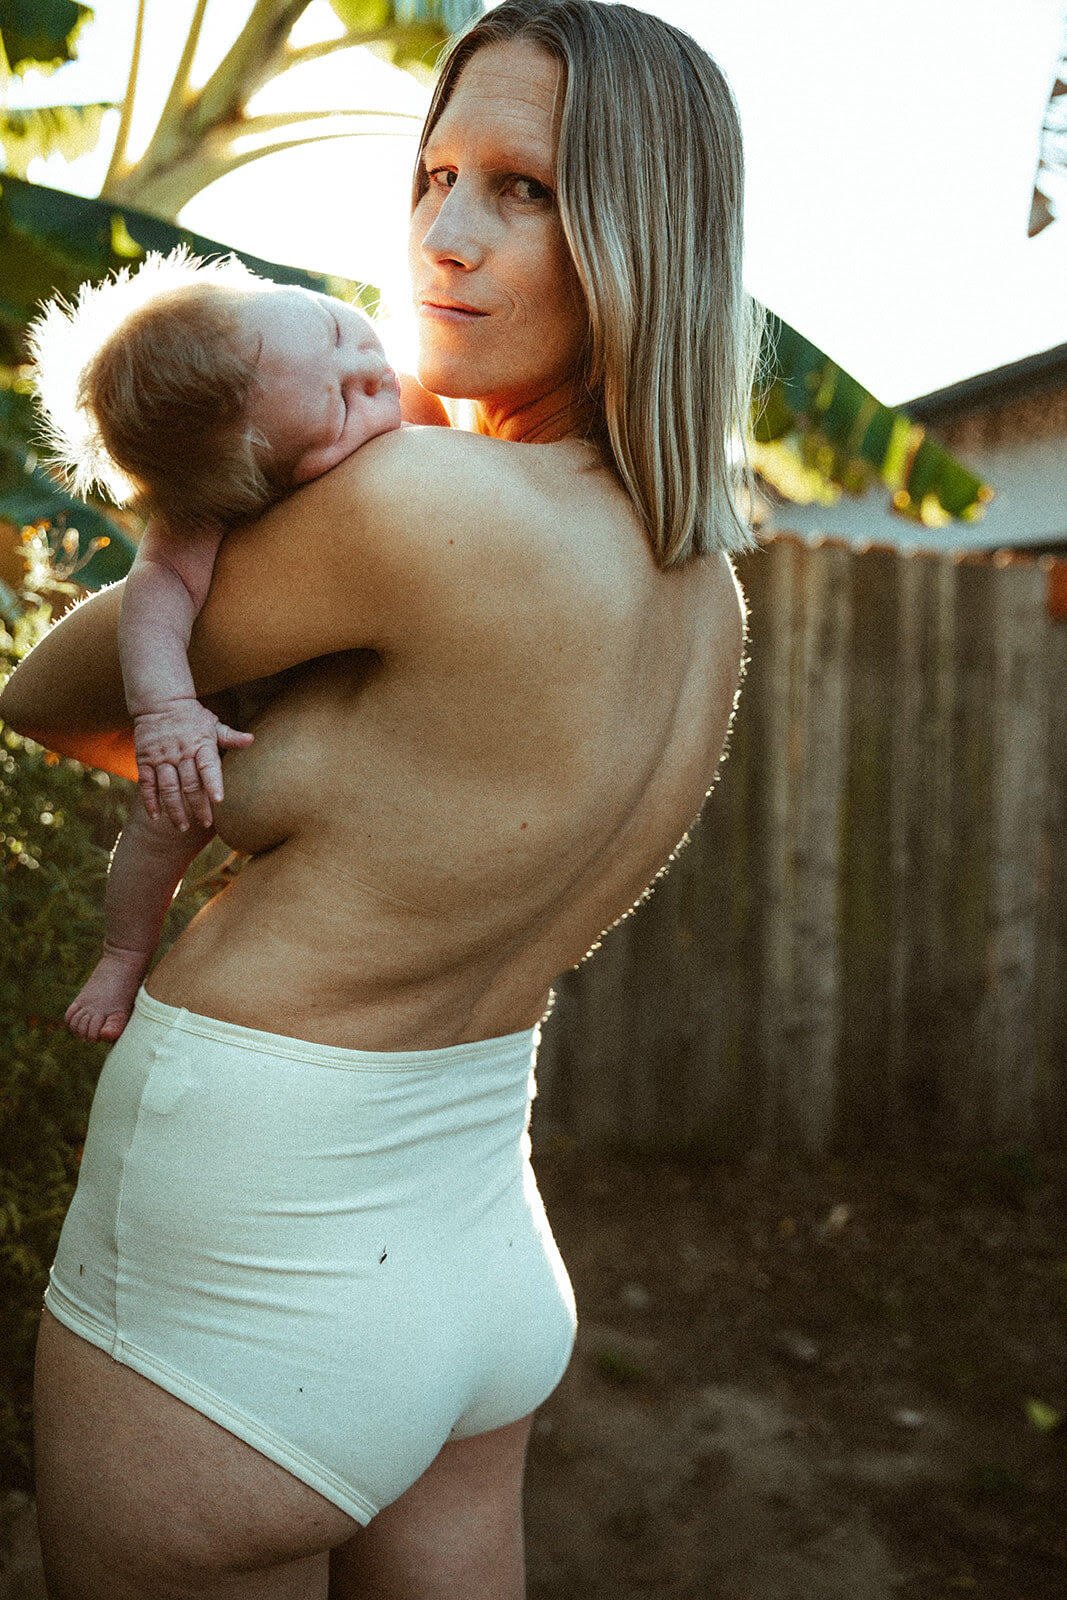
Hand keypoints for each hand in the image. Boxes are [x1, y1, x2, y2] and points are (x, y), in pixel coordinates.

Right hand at [133, 698, 252, 830]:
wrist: (160, 702)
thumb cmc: (192, 716)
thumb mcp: (213, 724)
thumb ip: (230, 736)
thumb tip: (251, 740)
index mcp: (201, 745)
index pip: (208, 766)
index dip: (213, 783)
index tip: (218, 801)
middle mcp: (181, 753)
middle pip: (189, 784)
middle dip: (198, 806)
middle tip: (205, 823)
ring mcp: (161, 758)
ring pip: (168, 788)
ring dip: (174, 809)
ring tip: (182, 826)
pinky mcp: (144, 760)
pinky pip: (146, 784)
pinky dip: (150, 801)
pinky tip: (156, 816)